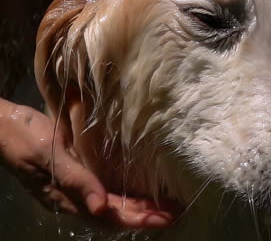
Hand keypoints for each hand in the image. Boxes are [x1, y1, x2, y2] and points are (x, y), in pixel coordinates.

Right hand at [0, 99, 178, 227]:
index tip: (167, 218)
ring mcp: (75, 189)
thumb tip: (102, 209)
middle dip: (147, 216)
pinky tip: (139, 190)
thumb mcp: (51, 158)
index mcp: (68, 198)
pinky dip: (126, 194)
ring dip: (139, 208)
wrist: (3, 126)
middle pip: (116, 215)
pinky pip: (106, 191)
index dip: (140, 219)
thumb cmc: (26, 138)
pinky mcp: (76, 176)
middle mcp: (74, 198)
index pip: (111, 217)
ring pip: (113, 205)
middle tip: (176, 212)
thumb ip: (76, 182)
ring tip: (166, 206)